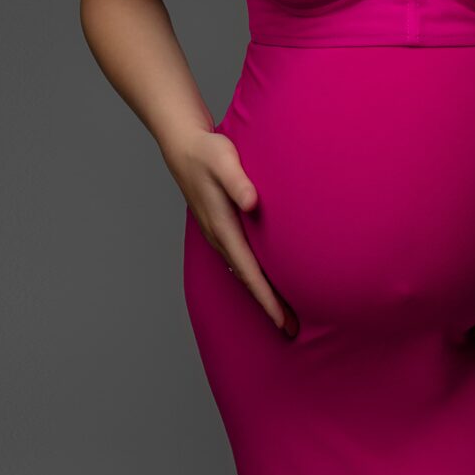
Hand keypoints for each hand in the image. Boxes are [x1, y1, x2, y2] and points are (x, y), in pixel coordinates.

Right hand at [164, 128, 298, 336]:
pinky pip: (239, 260)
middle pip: (246, 280)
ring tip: (283, 313)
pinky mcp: (219, 227)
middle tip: (292, 330)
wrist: (183, 145)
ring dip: (261, 293)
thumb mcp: (224, 159)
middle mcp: (218, 236)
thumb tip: (252, 204)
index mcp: (222, 226)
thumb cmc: (208, 151)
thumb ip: (238, 181)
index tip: (283, 320)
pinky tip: (265, 280)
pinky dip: (253, 276)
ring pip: (242, 272)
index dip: (267, 298)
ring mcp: (217, 234)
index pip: (249, 271)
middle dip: (268, 306)